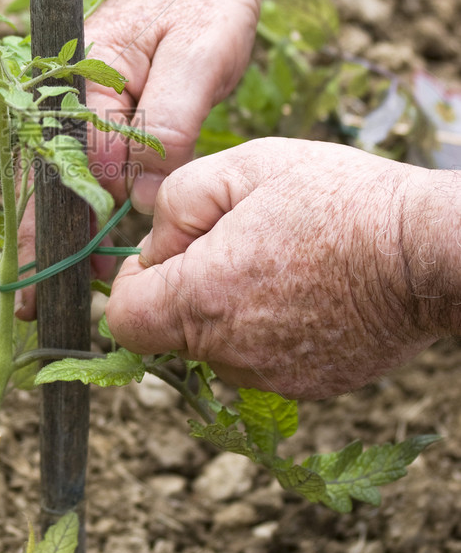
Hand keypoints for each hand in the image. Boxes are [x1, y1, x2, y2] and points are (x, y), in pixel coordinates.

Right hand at [12, 0, 263, 320]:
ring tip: (50, 293)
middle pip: (46, 179)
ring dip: (57, 231)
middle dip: (41, 242)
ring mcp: (80, 104)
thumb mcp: (198, 59)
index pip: (74, 164)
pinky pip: (82, 168)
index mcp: (81, 77)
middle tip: (31, 307)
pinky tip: (82, 248)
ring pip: (60, 180)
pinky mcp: (100, 113)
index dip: (74, 222)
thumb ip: (167, 122)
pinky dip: (81, 208)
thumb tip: (137, 194)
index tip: (71, 275)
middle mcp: (68, 94)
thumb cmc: (206, 4)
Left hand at [105, 138, 459, 399]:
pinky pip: (262, 358)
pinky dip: (271, 328)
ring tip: (282, 260)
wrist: (428, 251)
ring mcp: (270, 377)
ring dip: (229, 309)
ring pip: (217, 346)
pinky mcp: (309, 386)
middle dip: (187, 287)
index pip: (123, 320)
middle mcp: (229, 353)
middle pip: (172, 332)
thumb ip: (175, 202)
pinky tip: (308, 289)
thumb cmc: (338, 201)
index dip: (133, 282)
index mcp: (201, 300)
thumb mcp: (243, 166)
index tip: (168, 252)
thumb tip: (153, 241)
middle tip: (239, 241)